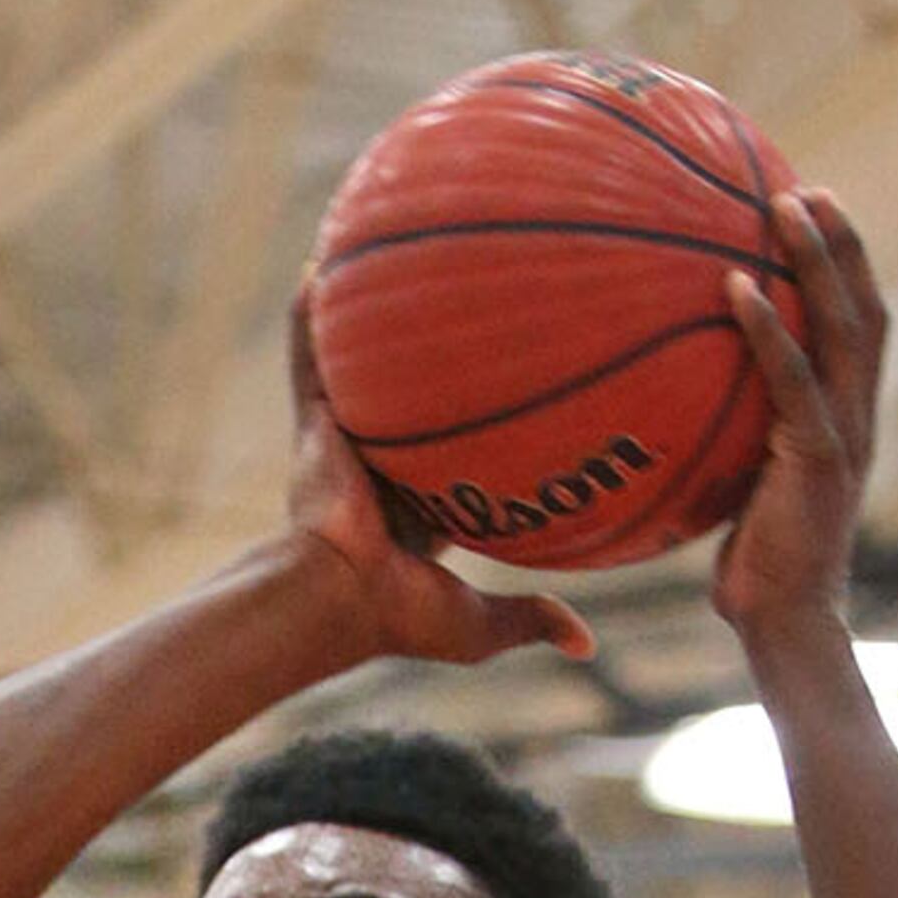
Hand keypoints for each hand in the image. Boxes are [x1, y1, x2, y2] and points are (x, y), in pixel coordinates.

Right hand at [280, 288, 593, 670]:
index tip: (516, 381)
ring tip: (382, 251)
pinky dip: (308, 314)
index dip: (482, 418)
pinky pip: (310, 356)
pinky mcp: (315, 423)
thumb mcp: (476, 623)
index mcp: (419, 503)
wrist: (334, 600)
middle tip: (470, 292)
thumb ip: (530, 621)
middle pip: (413, 393)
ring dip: (365, 313)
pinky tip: (318, 260)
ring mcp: (345, 438)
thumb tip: (588, 647)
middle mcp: (382, 463)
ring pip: (360, 364)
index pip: (457, 448)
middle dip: (430, 351)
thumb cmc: (396, 616)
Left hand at [710, 186, 878, 652]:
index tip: (815, 218)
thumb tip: (683, 419)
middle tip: (806, 189)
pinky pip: (790, 379)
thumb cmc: (757, 574)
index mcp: (847, 422)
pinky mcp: (819, 459)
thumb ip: (735, 449)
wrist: (786, 628)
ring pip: (842, 326)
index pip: (858, 329)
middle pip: (864, 307)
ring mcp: (845, 435)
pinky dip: (766, 327)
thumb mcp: (745, 495)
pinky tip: (733, 284)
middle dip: (842, 243)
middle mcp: (857, 418)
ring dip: (817, 260)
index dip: (846, 269)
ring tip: (784, 205)